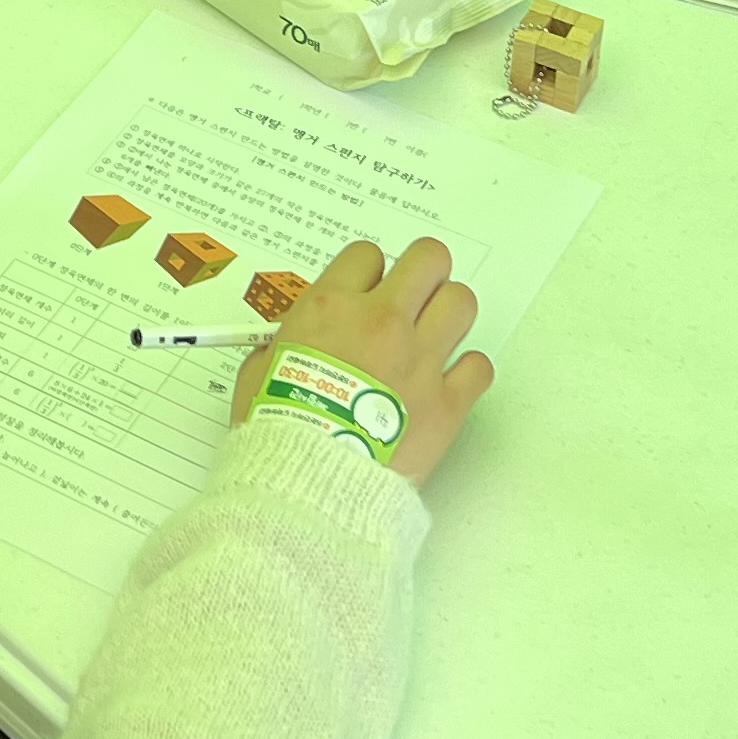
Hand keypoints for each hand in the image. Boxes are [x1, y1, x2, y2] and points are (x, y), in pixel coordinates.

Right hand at [231, 237, 493, 487]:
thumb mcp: (257, 372)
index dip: (367, 273)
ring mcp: (420, 361)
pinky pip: (479, 366)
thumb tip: (295, 336)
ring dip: (449, 315)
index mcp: (332, 307)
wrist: (310, 483)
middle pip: (429, 259)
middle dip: (424, 273)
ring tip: (434, 336)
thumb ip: (282, 341)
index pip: (367, 255)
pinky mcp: (447, 404)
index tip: (364, 294)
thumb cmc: (277, 429)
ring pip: (462, 302)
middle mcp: (383, 323)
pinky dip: (468, 372)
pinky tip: (447, 383)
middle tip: (415, 296)